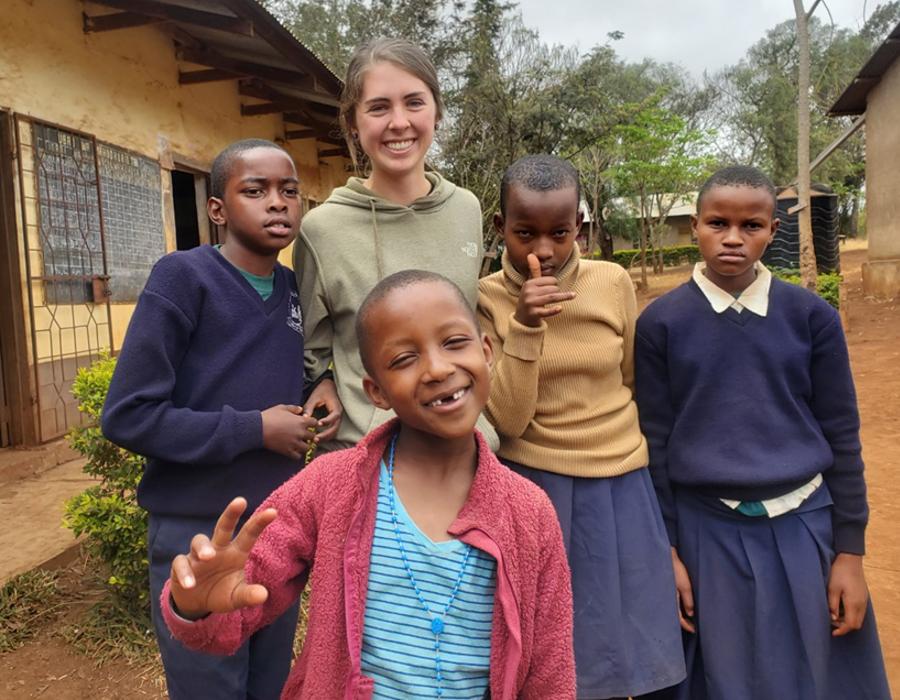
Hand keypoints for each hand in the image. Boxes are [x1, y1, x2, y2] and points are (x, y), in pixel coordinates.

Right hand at [170, 497, 276, 619]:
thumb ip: (248, 595)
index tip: (273, 512)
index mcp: (236, 553)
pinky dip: (185, 573)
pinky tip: (190, 584)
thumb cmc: (221, 593)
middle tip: (241, 501)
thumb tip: (263, 596)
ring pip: (199, 541)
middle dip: (231, 513)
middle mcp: (218, 549)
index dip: (259, 523)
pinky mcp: (181, 566)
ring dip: (203, 547)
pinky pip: (180, 563)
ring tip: (209, 557)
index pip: (249, 535)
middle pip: (224, 526)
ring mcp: (198, 556)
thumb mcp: (236, 597)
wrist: (195, 603)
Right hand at [261, 405, 316, 459]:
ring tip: (298, 444)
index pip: (315, 423)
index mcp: (301, 421)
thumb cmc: (269, 416)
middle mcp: (300, 433)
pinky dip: (296, 454)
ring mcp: (295, 443)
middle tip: (303, 435)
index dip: (311, 423)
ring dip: (304, 446)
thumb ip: (293, 408)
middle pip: (313, 436)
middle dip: (309, 435)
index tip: (306, 424)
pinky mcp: (288, 451)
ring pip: (307, 447)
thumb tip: (300, 410)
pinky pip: (297, 456)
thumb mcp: (282, 408)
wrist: (258, 428)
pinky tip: (292, 450)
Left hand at [302, 378, 342, 442]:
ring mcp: (337, 419)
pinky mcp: (333, 422)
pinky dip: (325, 436)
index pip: (334, 416)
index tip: (318, 424)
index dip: (327, 421)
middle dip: (326, 435)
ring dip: (326, 437)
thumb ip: (309, 407)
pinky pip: (331, 431)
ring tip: (314, 441)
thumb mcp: (314, 397)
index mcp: (336, 407)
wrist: (328, 387)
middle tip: (315, 439)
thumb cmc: (322, 391)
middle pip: (335, 428)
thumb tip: (304, 418)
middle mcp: (338, 415)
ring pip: (334, 432)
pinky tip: (316, 439)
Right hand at [514, 254, 575, 327]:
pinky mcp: (534, 314)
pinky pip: (547, 311)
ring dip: (564, 297)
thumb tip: (531, 254)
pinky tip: (560, 308)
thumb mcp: (530, 284)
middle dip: (557, 292)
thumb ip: (534, 270)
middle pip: (552, 289)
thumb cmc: (529, 298)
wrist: (522, 318)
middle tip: (554, 296)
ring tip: (573, 295)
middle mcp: (529, 292)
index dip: (554, 284)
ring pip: (552, 297)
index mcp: (529, 283)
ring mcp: (531, 303)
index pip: (550, 280)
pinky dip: (554, 310)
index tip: (550, 289)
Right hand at [671, 546, 695, 632]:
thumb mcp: (684, 585)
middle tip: (692, 625)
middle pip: (674, 615)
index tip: (694, 630)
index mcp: (670, 600)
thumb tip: (691, 613)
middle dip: (683, 622)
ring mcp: (664, 593)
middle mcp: (666, 598)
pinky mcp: (665, 588)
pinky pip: (671, 601)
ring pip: (672, 608)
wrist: (663, 555)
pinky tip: (681, 604)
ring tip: (689, 617)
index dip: (687, 625)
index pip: (678, 618)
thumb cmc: (674, 569)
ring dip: (680, 614)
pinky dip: (676, 606)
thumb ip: (688, 600)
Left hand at [827, 552, 868, 635]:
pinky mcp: (863, 595)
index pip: (851, 625)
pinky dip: (850, 613)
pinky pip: (859, 611)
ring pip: (858, 618)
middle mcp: (862, 604)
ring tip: (834, 614)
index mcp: (854, 603)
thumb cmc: (839, 572)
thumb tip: (833, 618)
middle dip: (844, 626)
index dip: (842, 630)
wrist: (850, 559)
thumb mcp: (832, 588)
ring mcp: (864, 600)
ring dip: (847, 620)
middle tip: (831, 622)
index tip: (832, 633)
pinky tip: (840, 607)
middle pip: (856, 624)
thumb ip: (832, 605)